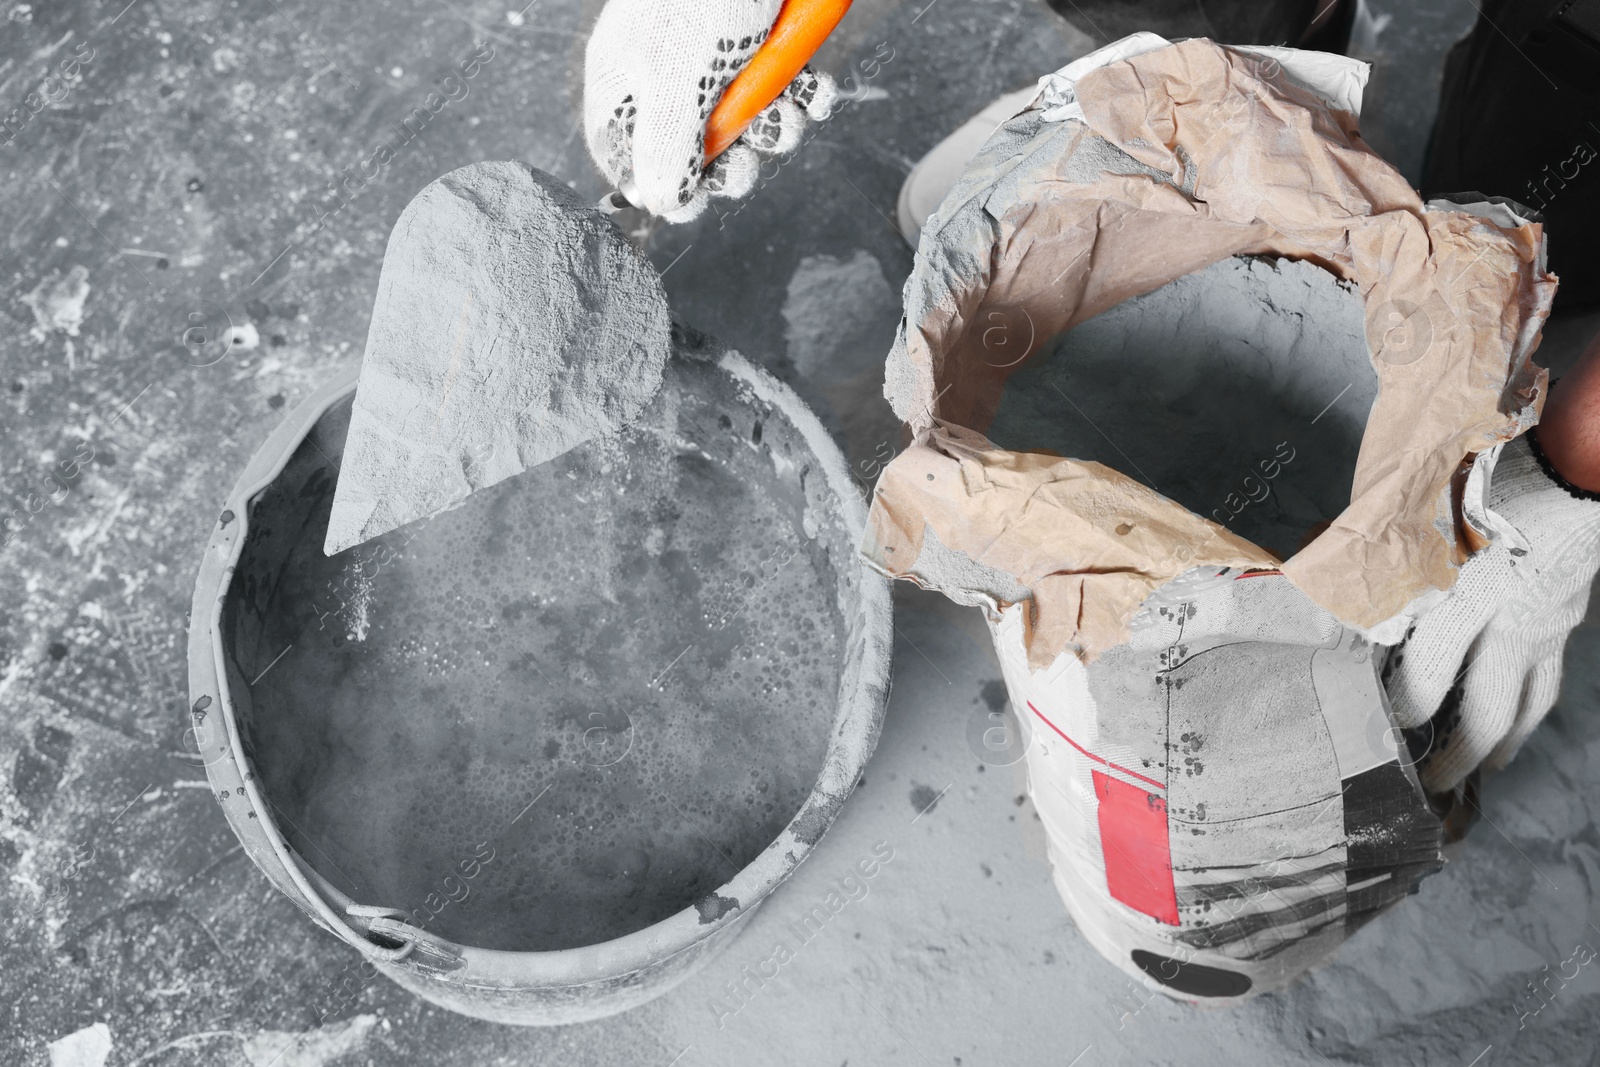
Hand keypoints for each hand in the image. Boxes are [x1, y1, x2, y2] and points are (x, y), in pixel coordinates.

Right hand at [583, 0, 836, 220]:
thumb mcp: (680, 75)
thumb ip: (666, 144)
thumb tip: (660, 202)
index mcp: (626, 75)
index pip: (622, 151)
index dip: (657, 183)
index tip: (694, 202)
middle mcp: (669, 69)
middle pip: (693, 148)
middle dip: (730, 162)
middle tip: (749, 165)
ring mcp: (720, 55)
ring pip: (746, 120)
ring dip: (776, 130)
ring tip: (789, 112)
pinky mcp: (766, 40)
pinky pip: (784, 87)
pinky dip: (806, 97)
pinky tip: (817, 90)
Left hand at [1385, 410, 1599, 793]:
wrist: (1576, 455)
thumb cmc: (1488, 469)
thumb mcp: (1420, 508)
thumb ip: (1380, 557)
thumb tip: (1326, 586)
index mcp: (1470, 592)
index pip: (1429, 673)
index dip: (1401, 706)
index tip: (1377, 723)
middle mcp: (1513, 619)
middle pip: (1484, 711)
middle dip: (1453, 756)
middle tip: (1422, 783)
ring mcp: (1548, 623)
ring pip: (1525, 706)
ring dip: (1497, 746)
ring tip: (1473, 773)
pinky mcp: (1568, 618)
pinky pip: (1548, 681)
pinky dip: (1527, 713)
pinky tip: (1513, 727)